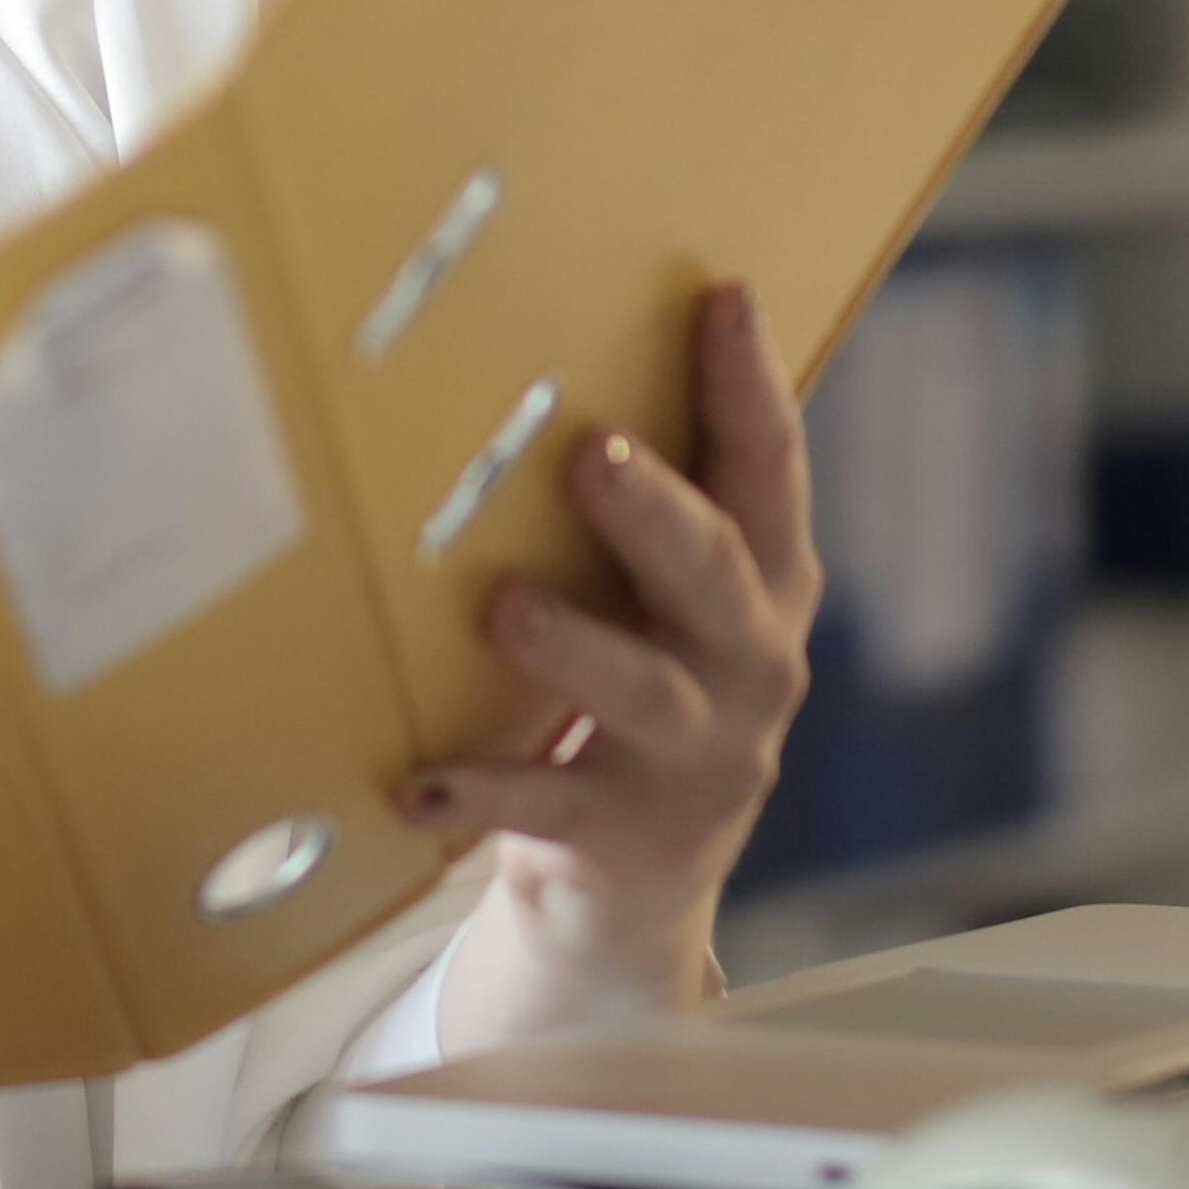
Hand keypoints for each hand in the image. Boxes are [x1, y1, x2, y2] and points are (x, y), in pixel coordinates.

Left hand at [402, 279, 816, 1049]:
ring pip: (639, 690)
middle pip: (715, 572)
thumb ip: (648, 503)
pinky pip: (545, 809)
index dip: (750, 384)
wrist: (640, 893)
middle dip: (656, 512)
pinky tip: (418, 783)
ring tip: (503, 604)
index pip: (770, 469)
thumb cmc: (640, 691)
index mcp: (765, 583)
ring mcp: (694, 756)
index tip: (722, 295)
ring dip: (573, 645)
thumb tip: (553, 347)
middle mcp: (749, 662)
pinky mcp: (622, 836)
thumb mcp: (666, 600)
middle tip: (592, 451)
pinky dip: (480, 793)